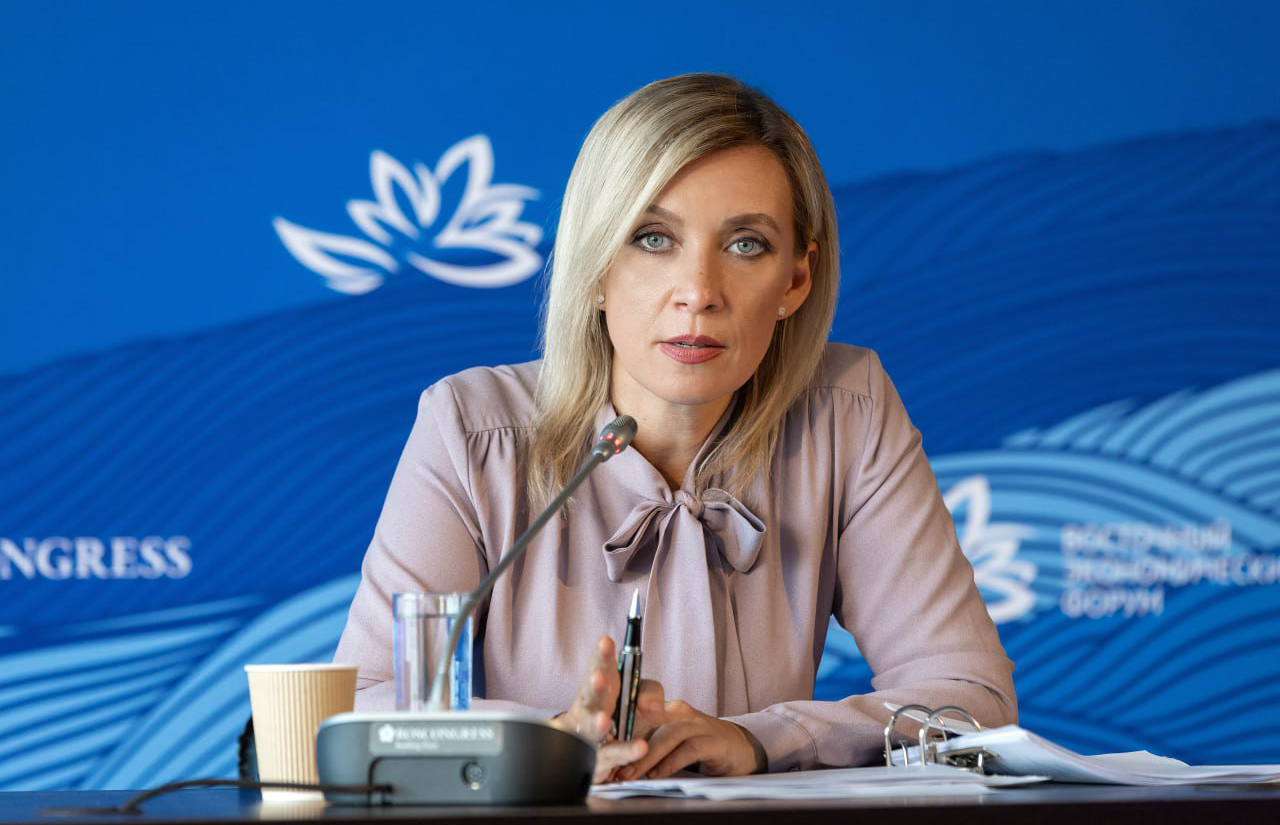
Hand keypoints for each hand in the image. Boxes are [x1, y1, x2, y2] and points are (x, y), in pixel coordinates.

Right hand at [550, 635, 664, 783]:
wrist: (593, 750)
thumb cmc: (616, 716)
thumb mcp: (639, 698)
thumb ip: (652, 693)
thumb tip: (655, 708)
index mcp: (603, 688)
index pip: (600, 666)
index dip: (602, 655)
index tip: (606, 641)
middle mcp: (591, 707)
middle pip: (589, 694)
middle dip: (593, 686)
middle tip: (598, 678)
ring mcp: (590, 733)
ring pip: (591, 728)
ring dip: (596, 723)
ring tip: (604, 720)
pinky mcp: (598, 758)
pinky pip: (611, 755)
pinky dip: (625, 751)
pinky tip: (639, 747)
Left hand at [614, 699, 766, 780]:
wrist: (735, 748)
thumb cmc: (695, 743)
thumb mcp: (668, 738)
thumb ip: (645, 741)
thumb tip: (613, 758)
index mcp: (665, 708)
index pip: (639, 703)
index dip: (621, 714)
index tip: (602, 732)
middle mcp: (680, 711)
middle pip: (650, 720)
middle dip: (628, 744)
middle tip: (613, 765)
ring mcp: (698, 724)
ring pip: (668, 735)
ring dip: (647, 756)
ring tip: (631, 774)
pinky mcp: (713, 740)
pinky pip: (688, 749)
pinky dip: (670, 763)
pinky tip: (658, 775)